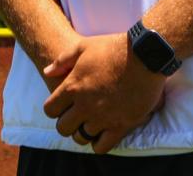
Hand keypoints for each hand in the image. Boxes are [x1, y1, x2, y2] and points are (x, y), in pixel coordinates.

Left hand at [41, 33, 165, 153]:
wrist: (145, 55)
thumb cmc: (112, 48)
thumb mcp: (82, 46)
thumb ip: (62, 61)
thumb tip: (47, 72)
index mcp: (73, 86)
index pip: (50, 110)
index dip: (54, 109)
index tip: (63, 105)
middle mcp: (85, 105)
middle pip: (63, 128)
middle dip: (67, 123)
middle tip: (76, 116)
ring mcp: (103, 117)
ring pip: (81, 138)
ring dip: (83, 132)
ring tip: (91, 123)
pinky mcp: (121, 125)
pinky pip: (102, 147)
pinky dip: (99, 143)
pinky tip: (103, 133)